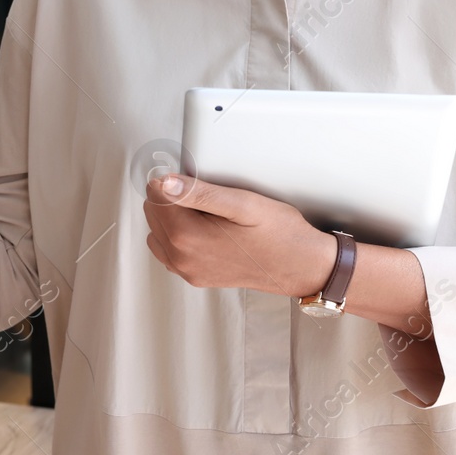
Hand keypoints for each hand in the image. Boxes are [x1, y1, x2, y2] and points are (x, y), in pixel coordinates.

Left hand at [142, 173, 335, 297]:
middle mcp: (181, 259)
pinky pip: (170, 250)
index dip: (173, 179)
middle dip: (172, 198)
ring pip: (158, 231)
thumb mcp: (243, 203)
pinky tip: (205, 228)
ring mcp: (188, 271)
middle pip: (153, 213)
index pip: (155, 195)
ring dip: (174, 217)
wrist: (302, 267)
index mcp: (188, 238)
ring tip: (208, 212)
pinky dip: (179, 236)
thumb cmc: (279, 234)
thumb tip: (164, 183)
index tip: (195, 178)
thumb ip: (200, 193)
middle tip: (208, 195)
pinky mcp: (196, 277)